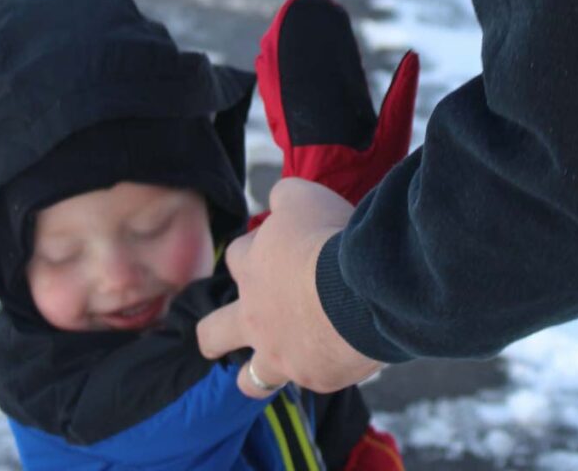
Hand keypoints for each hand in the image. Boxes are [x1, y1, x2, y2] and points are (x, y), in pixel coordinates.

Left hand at [196, 178, 383, 398]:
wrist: (364, 288)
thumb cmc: (330, 239)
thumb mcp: (304, 198)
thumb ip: (285, 198)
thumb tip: (279, 201)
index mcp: (250, 269)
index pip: (238, 256)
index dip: (257, 251)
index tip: (284, 249)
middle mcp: (254, 317)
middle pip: (213, 332)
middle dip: (214, 335)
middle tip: (227, 332)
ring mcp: (281, 354)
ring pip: (250, 379)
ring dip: (256, 374)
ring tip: (276, 368)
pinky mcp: (316, 377)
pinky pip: (314, 379)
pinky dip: (325, 369)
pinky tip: (344, 357)